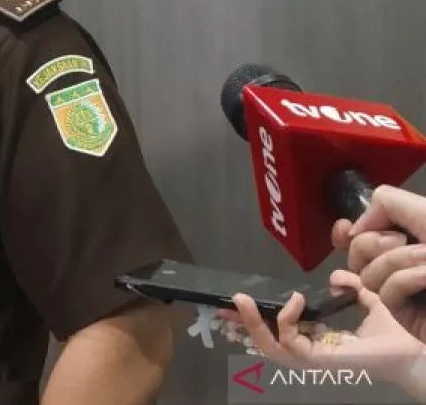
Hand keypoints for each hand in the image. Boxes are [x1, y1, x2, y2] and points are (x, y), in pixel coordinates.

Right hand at [225, 270, 425, 388]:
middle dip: (243, 323)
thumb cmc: (391, 331)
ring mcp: (311, 358)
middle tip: (230, 301)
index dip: (257, 317)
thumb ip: (349, 286)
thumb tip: (335, 277)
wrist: (410, 348)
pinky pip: (289, 341)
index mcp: (316, 340)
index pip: (277, 332)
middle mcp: (309, 352)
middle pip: (265, 343)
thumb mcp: (364, 300)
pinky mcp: (317, 360)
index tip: (240, 299)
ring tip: (243, 300)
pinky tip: (294, 300)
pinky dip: (286, 319)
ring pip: (269, 347)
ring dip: (253, 322)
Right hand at [331, 186, 425, 341]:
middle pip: (357, 246)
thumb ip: (390, 203)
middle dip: (377, 242)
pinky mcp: (404, 313)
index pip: (367, 226)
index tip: (347, 229)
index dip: (354, 226)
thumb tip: (354, 227)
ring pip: (366, 270)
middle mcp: (403, 258)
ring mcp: (402, 288)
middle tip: (405, 242)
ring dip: (397, 262)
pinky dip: (406, 281)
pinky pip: (384, 290)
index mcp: (413, 231)